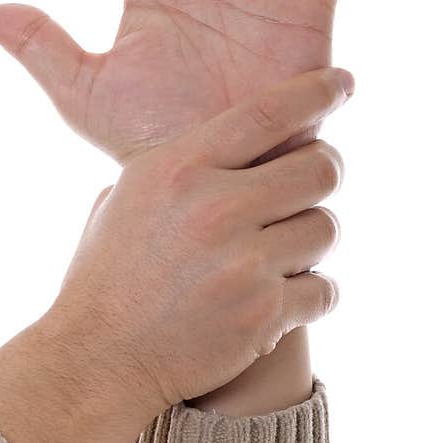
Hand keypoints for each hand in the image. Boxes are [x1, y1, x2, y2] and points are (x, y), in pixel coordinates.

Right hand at [46, 67, 349, 412]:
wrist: (98, 358)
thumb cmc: (109, 274)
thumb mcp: (127, 197)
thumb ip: (184, 166)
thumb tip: (236, 138)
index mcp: (179, 169)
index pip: (269, 113)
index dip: (316, 92)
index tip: (343, 84)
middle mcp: (215, 209)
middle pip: (320, 169)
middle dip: (322, 174)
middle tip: (310, 186)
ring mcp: (243, 264)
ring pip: (326, 229)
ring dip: (311, 240)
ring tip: (279, 253)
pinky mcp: (264, 314)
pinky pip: (325, 288)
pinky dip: (310, 295)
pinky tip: (280, 298)